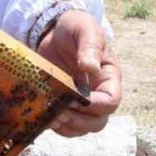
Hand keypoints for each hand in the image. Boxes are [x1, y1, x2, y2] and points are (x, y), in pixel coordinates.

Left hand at [36, 10, 122, 137]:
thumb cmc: (75, 27)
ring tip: (50, 114)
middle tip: (59, 110)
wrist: (55, 29)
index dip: (95, 105)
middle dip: (79, 120)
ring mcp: (81, 102)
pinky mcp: (65, 104)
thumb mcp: (84, 30)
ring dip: (66, 126)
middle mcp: (98, 94)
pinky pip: (66, 126)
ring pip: (82, 128)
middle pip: (98, 122)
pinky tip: (44, 116)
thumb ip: (89, 47)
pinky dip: (57, 126)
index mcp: (108, 77)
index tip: (76, 97)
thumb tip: (90, 68)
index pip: (111, 101)